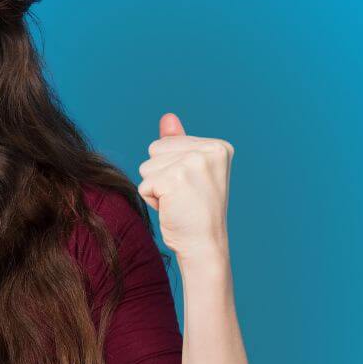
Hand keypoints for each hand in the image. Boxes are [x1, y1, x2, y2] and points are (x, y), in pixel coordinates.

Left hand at [137, 112, 232, 259]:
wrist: (204, 246)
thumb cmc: (196, 212)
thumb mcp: (190, 172)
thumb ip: (179, 143)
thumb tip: (167, 117)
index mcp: (218, 146)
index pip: (167, 143)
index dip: (171, 169)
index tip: (192, 188)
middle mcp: (209, 151)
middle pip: (154, 151)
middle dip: (161, 176)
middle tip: (184, 197)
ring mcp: (192, 163)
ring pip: (146, 167)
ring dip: (156, 189)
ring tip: (178, 203)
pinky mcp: (174, 179)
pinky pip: (144, 184)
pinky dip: (152, 200)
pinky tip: (172, 209)